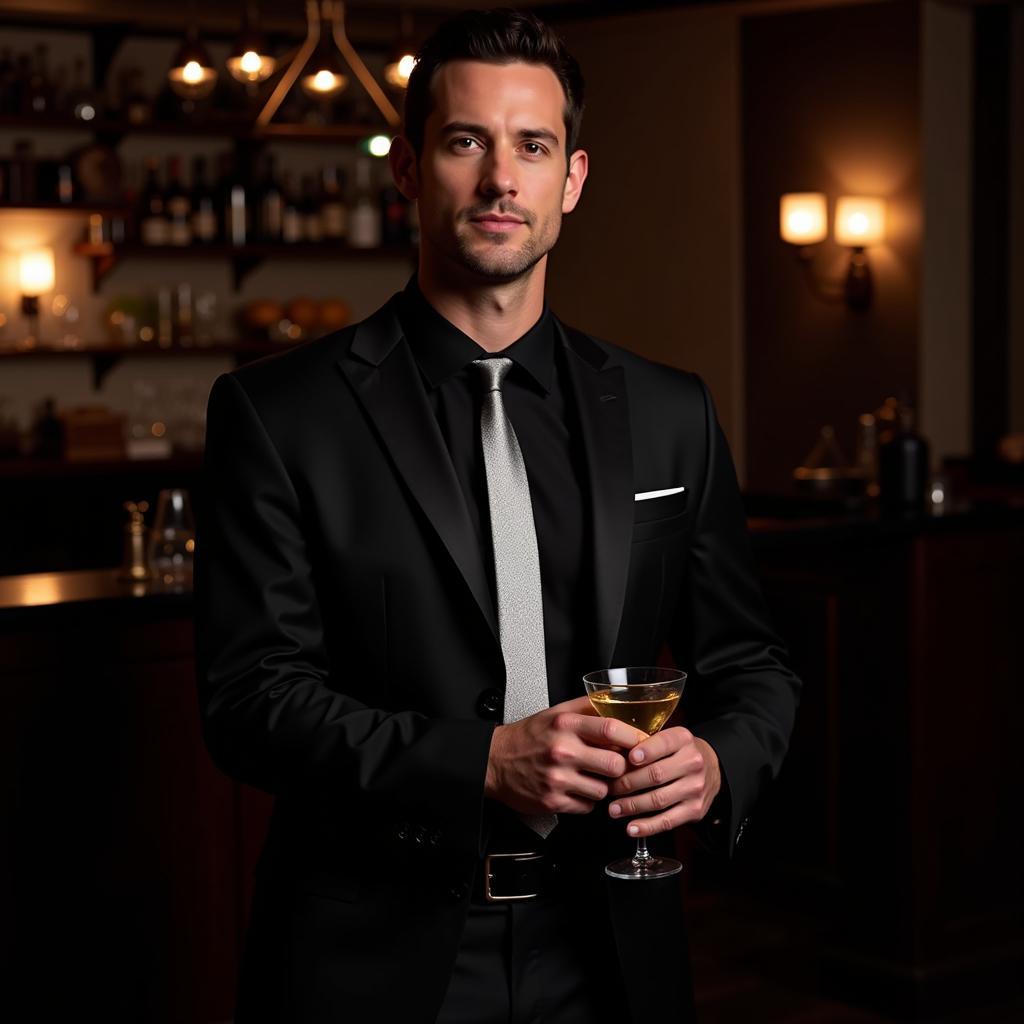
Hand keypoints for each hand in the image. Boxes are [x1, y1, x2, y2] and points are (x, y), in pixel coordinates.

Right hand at [485, 696, 647, 816]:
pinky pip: (587, 807)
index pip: (611, 729)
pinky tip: (577, 789)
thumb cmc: (528, 737)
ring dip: (603, 786)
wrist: (495, 761)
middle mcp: (562, 750)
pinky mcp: (553, 801)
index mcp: (565, 724)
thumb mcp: (556, 712)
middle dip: (620, 767)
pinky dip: (587, 800)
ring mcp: (557, 778)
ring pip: (604, 790)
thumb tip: (618, 701)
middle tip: (616, 764)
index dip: (633, 738)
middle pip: (614, 764)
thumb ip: (587, 707)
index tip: (641, 743)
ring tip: (591, 777)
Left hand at [606, 728, 720, 837]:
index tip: (628, 758)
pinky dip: (647, 827)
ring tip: (614, 809)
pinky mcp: (695, 810)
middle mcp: (693, 763)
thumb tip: (612, 756)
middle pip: (656, 775)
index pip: (663, 744)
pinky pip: (668, 821)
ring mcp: (695, 788)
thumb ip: (646, 744)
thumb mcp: (668, 739)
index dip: (645, 752)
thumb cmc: (679, 752)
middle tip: (610, 789)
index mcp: (683, 740)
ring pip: (659, 800)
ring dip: (632, 806)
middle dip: (628, 783)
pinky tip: (632, 828)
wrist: (711, 767)